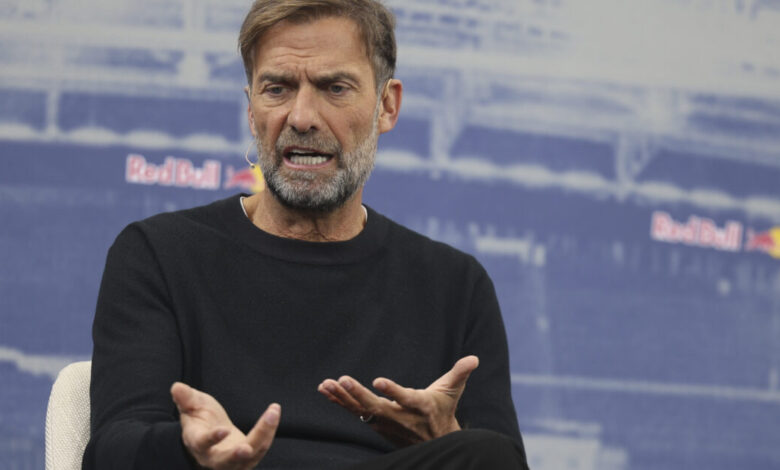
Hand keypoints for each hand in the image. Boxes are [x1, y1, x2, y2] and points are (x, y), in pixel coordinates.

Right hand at [170, 382, 279, 469]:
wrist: (214, 435)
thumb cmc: (201, 419)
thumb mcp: (192, 406)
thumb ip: (186, 398)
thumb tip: (176, 387)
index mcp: (197, 442)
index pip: (202, 443)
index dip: (211, 439)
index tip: (223, 430)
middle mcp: (213, 457)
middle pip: (225, 462)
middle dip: (236, 456)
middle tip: (246, 449)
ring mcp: (233, 462)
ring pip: (250, 456)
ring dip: (263, 435)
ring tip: (271, 413)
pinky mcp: (248, 459)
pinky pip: (261, 447)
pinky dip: (269, 431)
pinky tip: (273, 413)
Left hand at [317, 356, 478, 446]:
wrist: (434, 442)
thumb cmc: (442, 410)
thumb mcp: (452, 391)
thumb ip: (460, 373)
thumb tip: (474, 359)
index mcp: (419, 406)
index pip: (404, 398)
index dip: (392, 390)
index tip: (377, 380)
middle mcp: (399, 417)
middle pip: (376, 407)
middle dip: (358, 394)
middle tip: (342, 380)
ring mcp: (385, 422)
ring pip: (361, 411)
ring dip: (342, 398)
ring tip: (326, 384)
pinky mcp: (375, 423)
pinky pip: (355, 412)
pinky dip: (340, 401)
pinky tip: (325, 390)